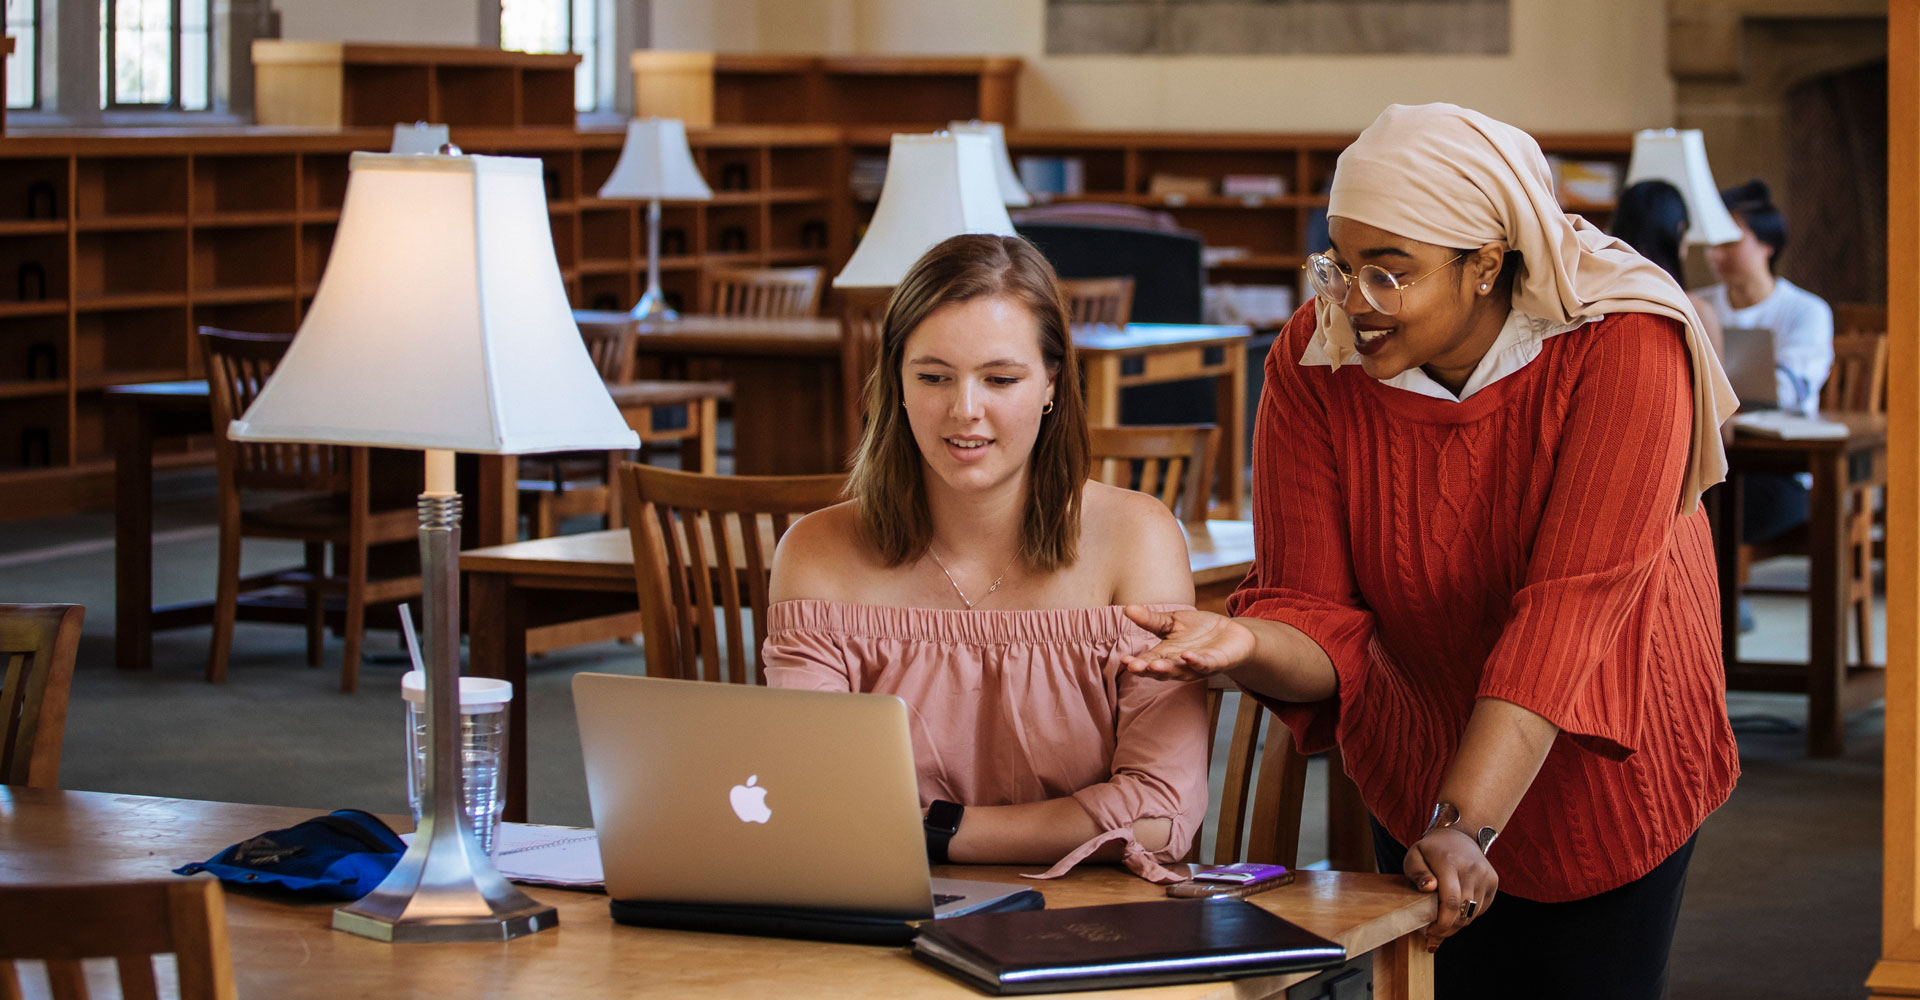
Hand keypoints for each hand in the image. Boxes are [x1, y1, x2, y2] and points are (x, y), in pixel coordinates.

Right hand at [1120, 606, 1256, 680]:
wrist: (1231, 633)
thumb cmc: (1199, 630)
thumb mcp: (1172, 622)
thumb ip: (1151, 619)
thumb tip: (1127, 609)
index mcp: (1166, 655)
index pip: (1148, 661)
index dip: (1137, 663)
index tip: (1124, 661)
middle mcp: (1179, 665)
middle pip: (1161, 670)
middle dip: (1148, 670)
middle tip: (1134, 667)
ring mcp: (1197, 666)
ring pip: (1181, 671)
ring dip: (1168, 669)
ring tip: (1155, 665)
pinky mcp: (1216, 663)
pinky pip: (1205, 665)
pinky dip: (1197, 662)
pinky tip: (1188, 656)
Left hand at [1404, 828, 1498, 951]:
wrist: (1459, 835)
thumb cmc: (1431, 850)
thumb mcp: (1414, 856)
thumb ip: (1417, 873)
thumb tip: (1428, 888)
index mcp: (1449, 863)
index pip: (1450, 901)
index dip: (1442, 923)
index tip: (1430, 932)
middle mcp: (1472, 869)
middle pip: (1462, 912)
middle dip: (1448, 928)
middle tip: (1433, 934)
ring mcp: (1486, 876)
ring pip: (1472, 914)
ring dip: (1458, 923)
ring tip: (1443, 922)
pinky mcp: (1493, 882)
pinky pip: (1481, 909)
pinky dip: (1468, 915)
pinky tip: (1456, 910)